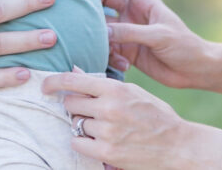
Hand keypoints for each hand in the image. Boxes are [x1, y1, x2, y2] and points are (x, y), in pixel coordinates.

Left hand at [41, 71, 198, 169]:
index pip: (74, 80)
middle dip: (75, 107)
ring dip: (83, 126)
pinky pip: (77, 143)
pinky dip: (83, 142)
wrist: (178, 145)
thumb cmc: (156, 115)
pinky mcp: (106, 152)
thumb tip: (75, 70)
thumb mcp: (133, 92)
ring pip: (75, 124)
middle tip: (90, 111)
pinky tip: (97, 141)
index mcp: (115, 88)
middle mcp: (108, 107)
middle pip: (71, 103)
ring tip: (104, 128)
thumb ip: (103, 83)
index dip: (54, 81)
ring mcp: (106, 130)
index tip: (44, 85)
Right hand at [97, 0, 207, 88]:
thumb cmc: (184, 46)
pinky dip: (110, 57)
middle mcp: (132, 13)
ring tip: (104, 49)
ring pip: (102, 27)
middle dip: (93, 7)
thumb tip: (102, 32)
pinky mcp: (126, 51)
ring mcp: (128, 32)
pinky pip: (109, 49)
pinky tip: (124, 66)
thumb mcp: (159, 35)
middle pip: (104, 0)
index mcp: (143, 0)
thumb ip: (131, 32)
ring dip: (98, 36)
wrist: (195, 71)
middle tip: (83, 19)